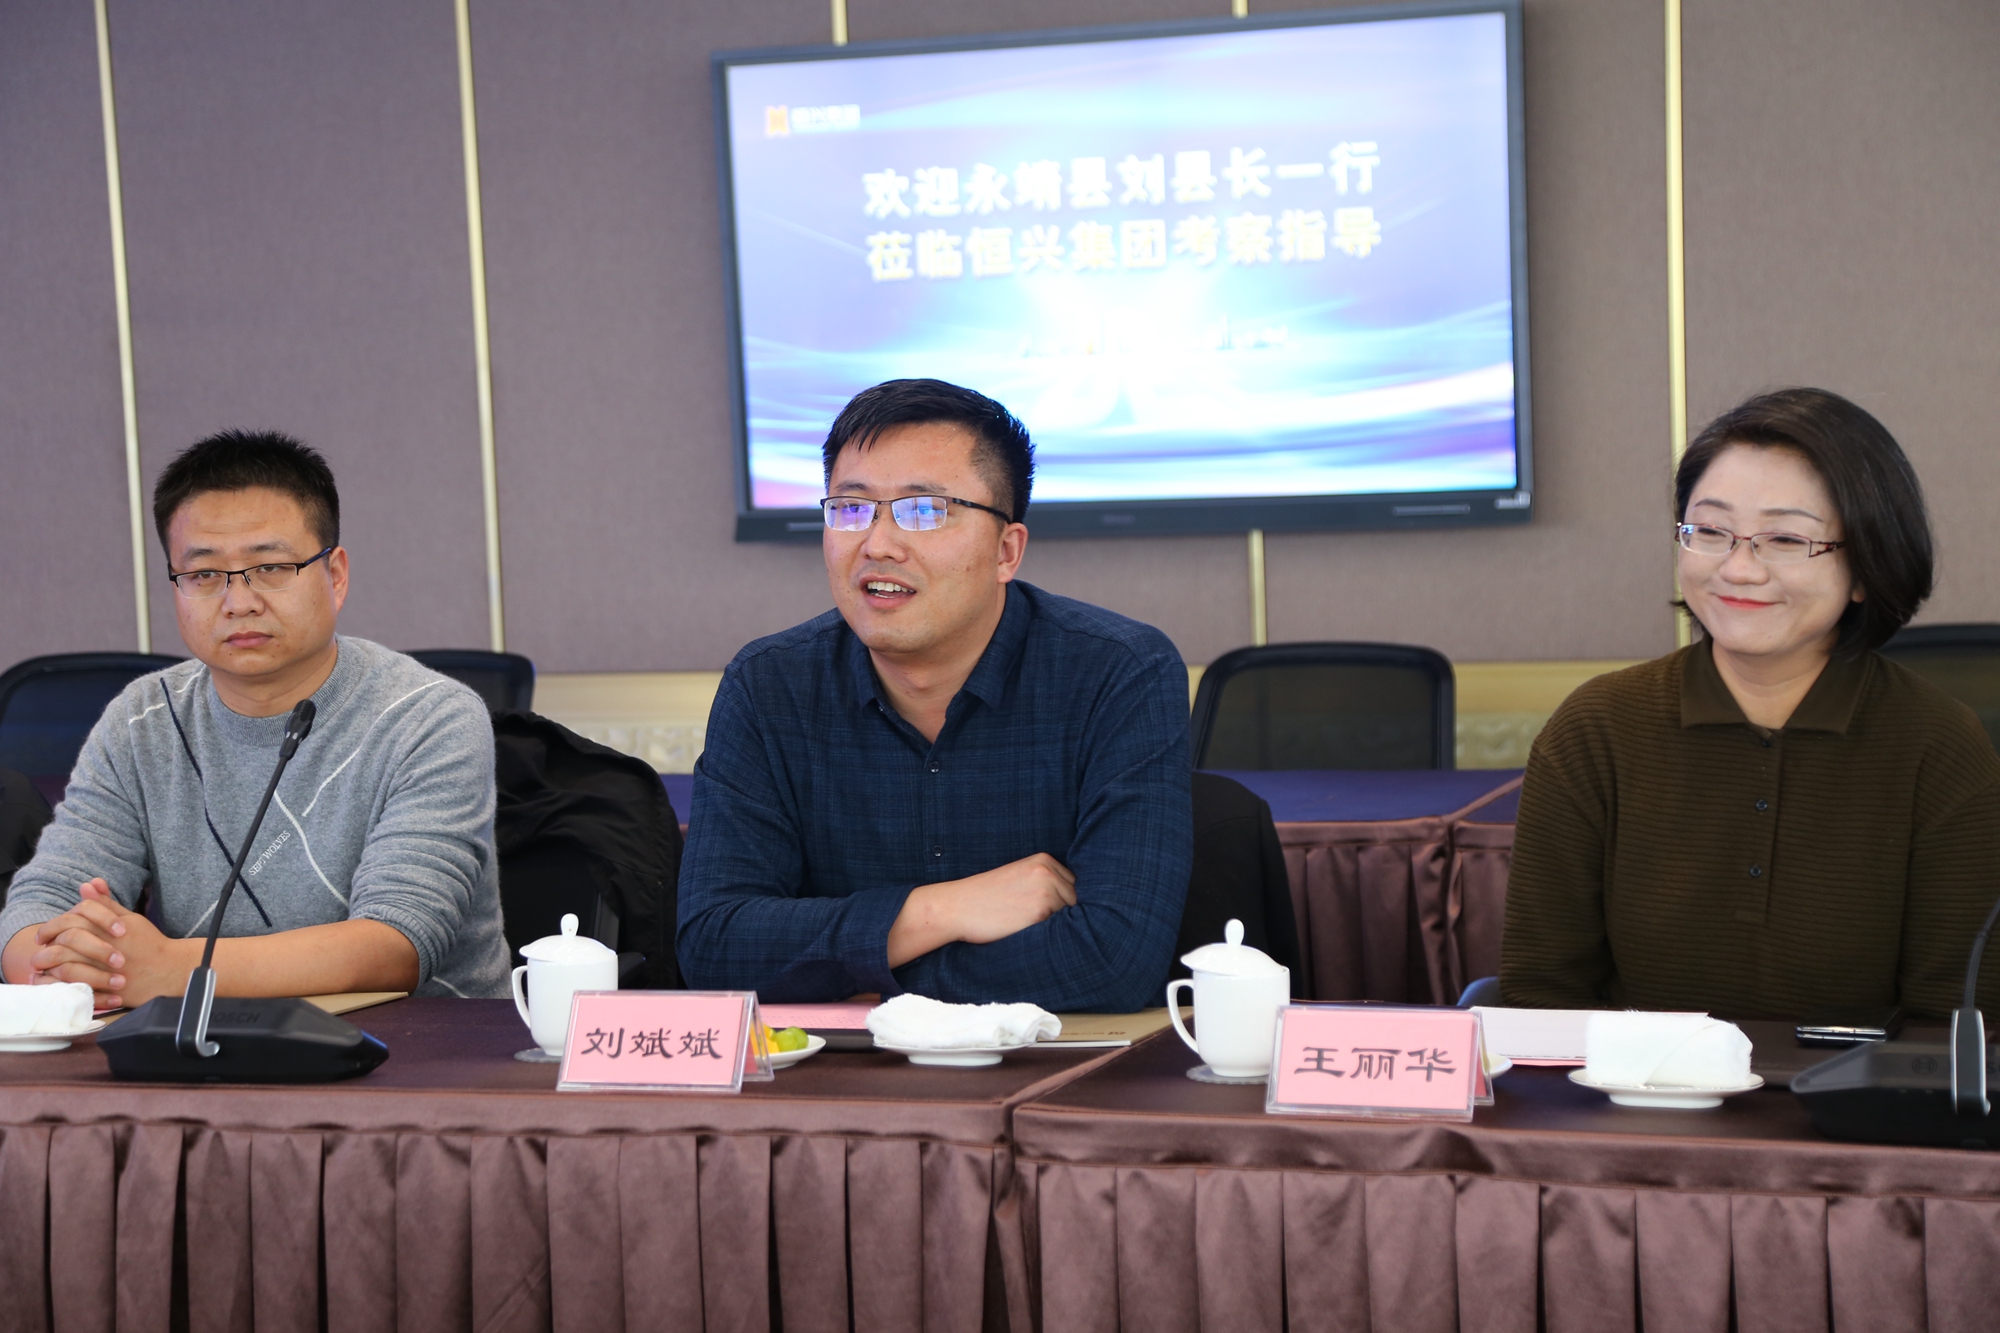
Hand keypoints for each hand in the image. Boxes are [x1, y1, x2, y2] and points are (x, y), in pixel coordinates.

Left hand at [24, 880, 189, 1007]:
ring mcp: (104, 968)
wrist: (168, 971)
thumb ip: (106, 903)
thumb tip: (88, 884)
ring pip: (65, 963)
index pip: (74, 918)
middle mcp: (104, 946)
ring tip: (40, 963)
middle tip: (41, 945)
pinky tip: (53, 979)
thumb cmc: (149, 943)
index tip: (46, 933)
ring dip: (49, 962)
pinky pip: (73, 985)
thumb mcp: (130, 918)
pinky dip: (58, 982)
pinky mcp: (104, 988)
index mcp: (109, 928)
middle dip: (48, 942)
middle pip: (65, 939)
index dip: (55, 923)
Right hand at [887, 853, 1077, 966]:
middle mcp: (1048, 872)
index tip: (1046, 910)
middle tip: (1033, 921)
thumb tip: (1074, 902)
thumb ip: (1045, 881)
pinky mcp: (1040, 913)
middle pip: (1075, 899)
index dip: (1063, 900)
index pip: (1073, 884)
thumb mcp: (1018, 877)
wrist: (957, 907)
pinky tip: (1026, 931)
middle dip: (1062, 912)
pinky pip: (1058, 928)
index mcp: (1043, 860)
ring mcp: (1046, 891)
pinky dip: (1047, 933)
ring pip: (1068, 915)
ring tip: (1025, 924)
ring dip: (1054, 923)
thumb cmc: (985, 897)